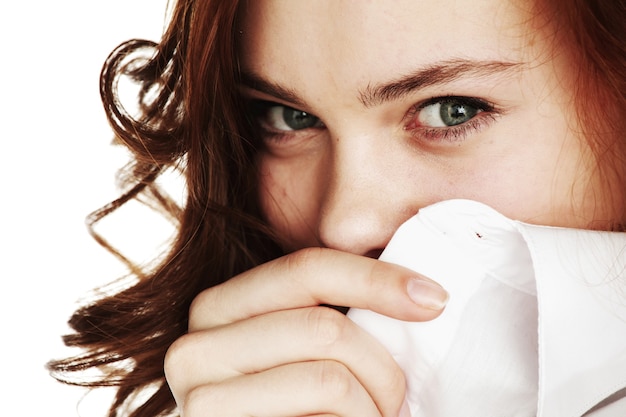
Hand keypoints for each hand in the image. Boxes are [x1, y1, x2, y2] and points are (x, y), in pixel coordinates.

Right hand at [164, 247, 447, 416]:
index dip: (376, 279)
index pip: (305, 269)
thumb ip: (325, 318)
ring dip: (373, 405)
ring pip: (329, 374)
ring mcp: (198, 393)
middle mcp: (194, 345)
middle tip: (397, 398)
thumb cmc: (296, 411)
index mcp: (217, 308)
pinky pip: (323, 400)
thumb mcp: (303, 355)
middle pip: (323, 326)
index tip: (434, 298)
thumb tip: (416, 290)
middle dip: (382, 367)